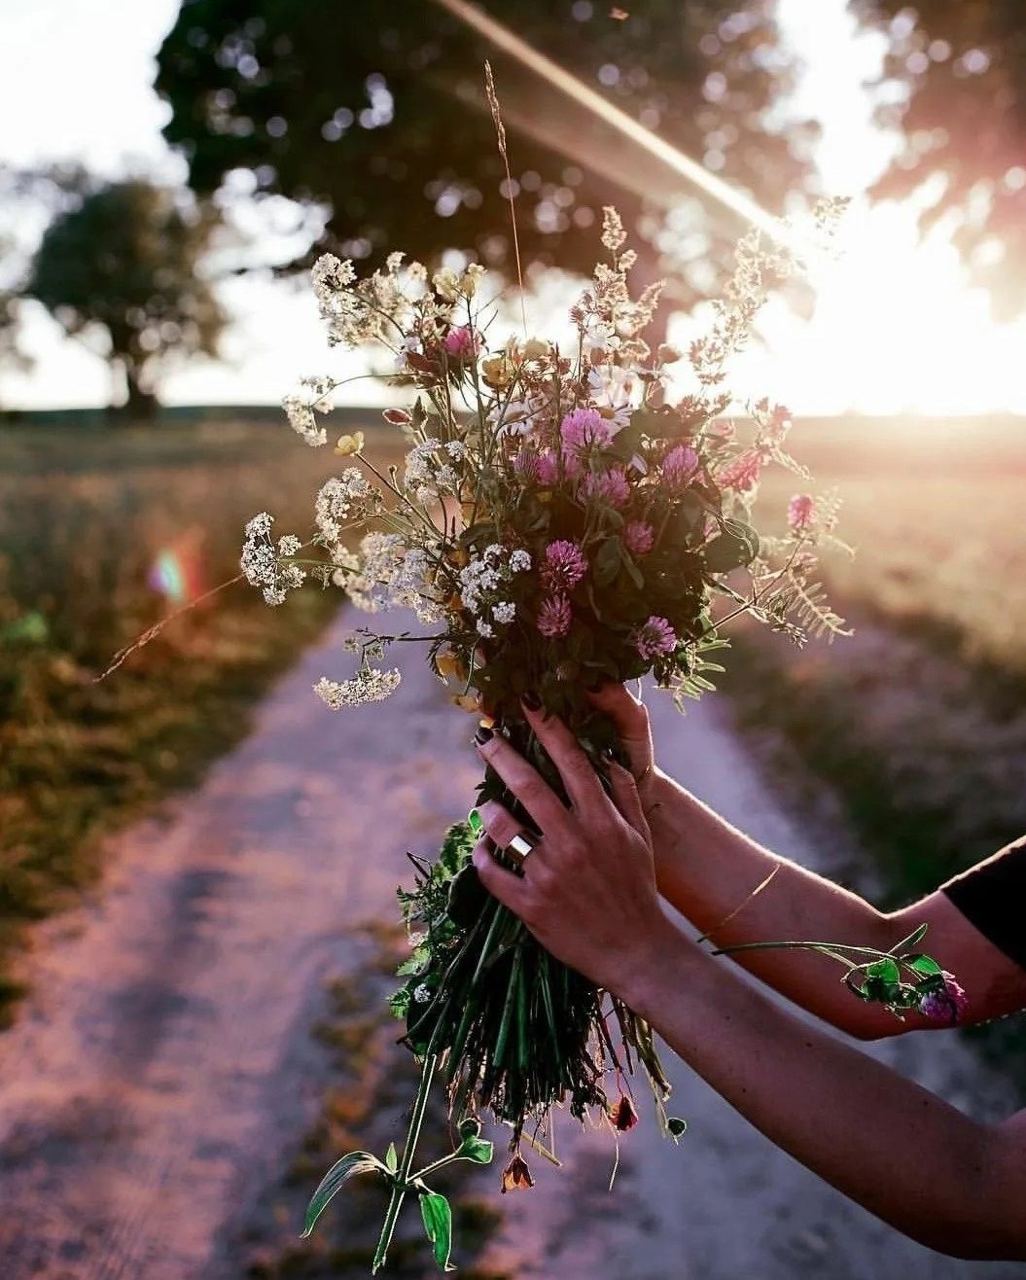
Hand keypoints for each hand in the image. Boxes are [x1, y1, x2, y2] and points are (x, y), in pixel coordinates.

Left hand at [471, 699, 675, 1000]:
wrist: (636, 951)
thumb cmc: (637, 889)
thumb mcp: (640, 838)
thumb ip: (623, 794)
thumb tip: (605, 756)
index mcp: (602, 821)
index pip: (571, 761)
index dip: (548, 728)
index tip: (528, 703)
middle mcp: (575, 842)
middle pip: (529, 785)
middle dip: (503, 755)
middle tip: (483, 736)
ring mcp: (549, 874)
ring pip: (505, 827)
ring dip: (489, 810)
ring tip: (485, 804)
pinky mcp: (530, 905)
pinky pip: (492, 872)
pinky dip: (482, 856)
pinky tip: (483, 847)